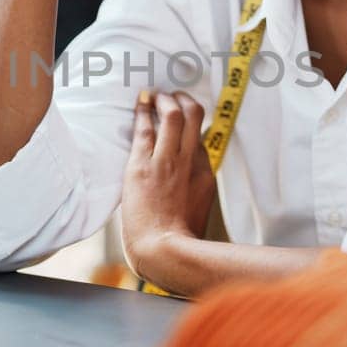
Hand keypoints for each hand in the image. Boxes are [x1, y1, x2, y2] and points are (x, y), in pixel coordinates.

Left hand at [120, 90, 214, 275]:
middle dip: (183, 100)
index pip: (201, 137)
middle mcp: (190, 161)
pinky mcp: (144, 165)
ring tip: (155, 96)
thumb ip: (194, 190)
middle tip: (172, 96)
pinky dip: (143, 111)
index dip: (191, 122)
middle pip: (194, 116)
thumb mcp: (197, 209)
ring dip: (164, 100)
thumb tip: (187, 185)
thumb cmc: (177, 239)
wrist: (164, 250)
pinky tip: (141, 102)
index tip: (182, 115)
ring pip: (173, 115)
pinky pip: (145, 129)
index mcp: (205, 173)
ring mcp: (167, 161)